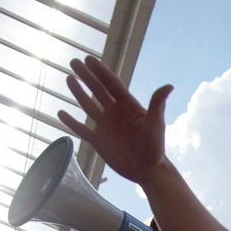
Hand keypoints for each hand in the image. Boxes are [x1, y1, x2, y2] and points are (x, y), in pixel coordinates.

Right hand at [58, 56, 173, 183]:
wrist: (147, 171)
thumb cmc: (155, 148)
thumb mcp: (156, 125)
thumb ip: (157, 105)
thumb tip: (169, 86)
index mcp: (128, 106)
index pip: (111, 84)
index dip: (100, 71)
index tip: (89, 59)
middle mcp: (115, 113)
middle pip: (98, 90)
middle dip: (86, 76)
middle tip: (74, 61)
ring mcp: (106, 126)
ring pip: (88, 106)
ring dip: (78, 93)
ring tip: (69, 79)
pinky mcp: (99, 141)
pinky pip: (82, 129)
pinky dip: (71, 122)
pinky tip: (61, 113)